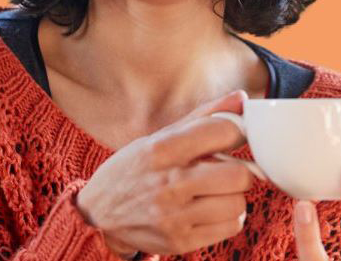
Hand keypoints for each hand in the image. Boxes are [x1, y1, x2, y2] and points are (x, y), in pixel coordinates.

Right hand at [76, 90, 255, 257]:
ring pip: (237, 203)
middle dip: (239, 170)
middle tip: (226, 169)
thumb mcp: (160, 137)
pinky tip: (210, 209)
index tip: (234, 136)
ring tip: (214, 191)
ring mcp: (173, 217)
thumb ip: (204, 117)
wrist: (98, 213)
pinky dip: (228, 217)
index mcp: (161, 150)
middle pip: (238, 175)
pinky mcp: (180, 242)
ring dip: (232, 196)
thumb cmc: (135, 169)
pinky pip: (231, 227)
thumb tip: (242, 99)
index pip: (223, 133)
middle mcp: (167, 184)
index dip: (238, 132)